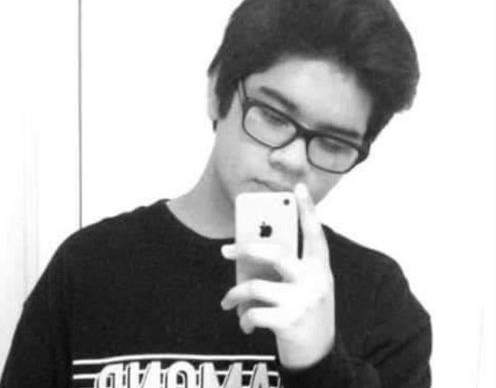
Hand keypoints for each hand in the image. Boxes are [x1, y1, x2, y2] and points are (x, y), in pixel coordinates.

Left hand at [221, 183, 334, 369]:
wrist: (320, 357)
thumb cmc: (306, 316)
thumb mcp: (306, 289)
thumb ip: (289, 271)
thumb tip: (251, 252)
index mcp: (321, 269)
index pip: (315, 234)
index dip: (308, 210)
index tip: (297, 187)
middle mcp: (315, 282)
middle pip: (275, 254)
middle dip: (245, 249)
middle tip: (224, 250)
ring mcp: (302, 302)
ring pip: (254, 287)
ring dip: (234, 295)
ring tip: (227, 302)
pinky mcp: (289, 322)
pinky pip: (253, 313)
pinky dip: (244, 319)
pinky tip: (245, 324)